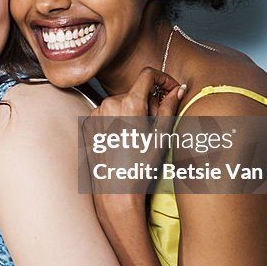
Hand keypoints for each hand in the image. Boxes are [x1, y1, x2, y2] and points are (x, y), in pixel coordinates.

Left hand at [90, 68, 185, 216]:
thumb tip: (178, 90)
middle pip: (135, 93)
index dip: (163, 79)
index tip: (170, 89)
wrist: (115, 190)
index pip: (148, 75)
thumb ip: (169, 106)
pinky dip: (117, 121)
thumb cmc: (140, 166)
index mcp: (129, 104)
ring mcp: (96, 114)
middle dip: (148, 104)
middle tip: (154, 127)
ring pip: (121, 103)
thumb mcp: (161, 135)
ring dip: (132, 113)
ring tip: (136, 137)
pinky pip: (107, 114)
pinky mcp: (88, 124)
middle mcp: (109, 104)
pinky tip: (122, 140)